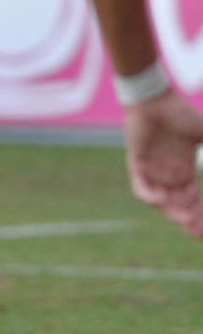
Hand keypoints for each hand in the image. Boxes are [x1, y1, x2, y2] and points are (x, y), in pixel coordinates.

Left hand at [123, 90, 202, 236]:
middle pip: (179, 206)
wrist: (156, 100)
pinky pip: (140, 187)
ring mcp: (152, 172)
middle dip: (190, 221)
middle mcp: (167, 176)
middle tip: (199, 233)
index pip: (193, 202)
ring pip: (161, 201)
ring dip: (173, 212)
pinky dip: (150, 196)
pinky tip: (161, 200)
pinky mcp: (137, 164)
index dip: (202, 216)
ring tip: (186, 221)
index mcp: (183, 172)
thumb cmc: (180, 115)